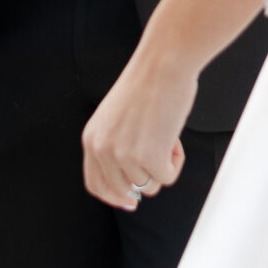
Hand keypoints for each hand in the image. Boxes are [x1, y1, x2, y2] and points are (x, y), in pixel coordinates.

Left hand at [83, 49, 198, 210]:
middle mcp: (103, 150)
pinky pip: (167, 177)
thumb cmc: (148, 85)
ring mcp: (124, 156)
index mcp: (91, 139)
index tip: (131, 202)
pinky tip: (175, 136)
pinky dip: (176, 161)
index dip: (114, 197)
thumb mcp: (117, 119)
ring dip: (163, 165)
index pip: (96, 184)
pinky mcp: (149, 158)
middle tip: (161, 158)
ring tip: (166, 135)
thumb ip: (117, 147)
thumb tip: (134, 187)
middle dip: (146, 180)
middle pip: (126, 190)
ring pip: (149, 186)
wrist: (164, 64)